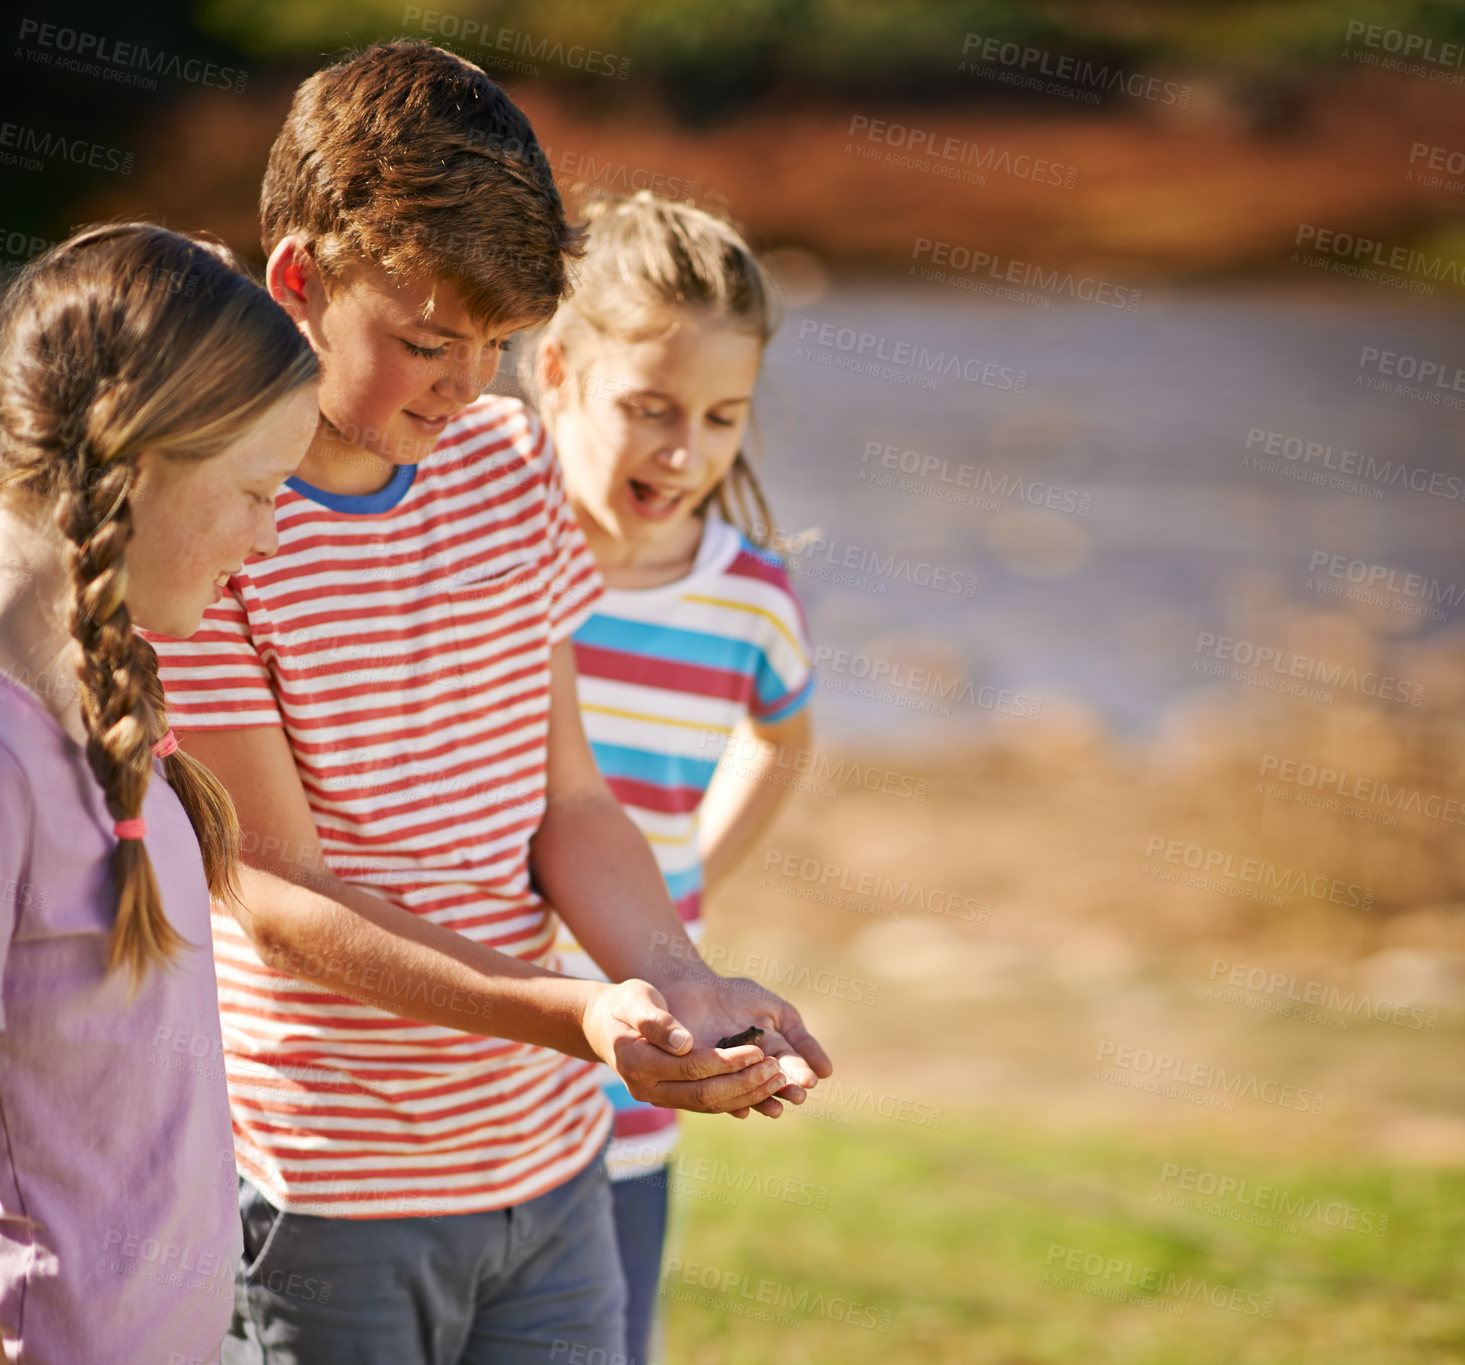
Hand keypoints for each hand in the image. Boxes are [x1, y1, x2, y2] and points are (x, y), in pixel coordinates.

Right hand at [580, 978, 792, 1116]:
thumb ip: (655, 1020)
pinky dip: (738, 1100)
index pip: (691, 1069)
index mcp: (637, 1063)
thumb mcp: (634, 999)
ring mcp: (659, 1098)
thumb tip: (684, 1042)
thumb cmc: (622, 1003)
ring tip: (780, 1081)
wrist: (605, 1024)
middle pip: (704, 1095)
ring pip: (710, 1105)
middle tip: (780, 1071)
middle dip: (745, 1084)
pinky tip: (764, 1091)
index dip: (727, 1062)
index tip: (759, 1051)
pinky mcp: (673, 1098)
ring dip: (747, 1095)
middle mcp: (647, 1089)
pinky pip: (708, 1105)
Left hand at [655, 969, 832, 1118]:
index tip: (809, 1082)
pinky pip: (715, 1093)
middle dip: (784, 1090)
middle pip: (770, 1084)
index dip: (798, 1074)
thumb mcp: (776, 1012)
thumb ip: (800, 1039)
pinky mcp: (699, 1078)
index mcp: (771, 1056)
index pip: (788, 1066)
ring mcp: (724, 1076)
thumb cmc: (737, 997)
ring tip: (775, 1108)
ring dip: (762, 1100)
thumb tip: (827, 1072)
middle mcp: (749, 1072)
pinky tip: (740, 1110)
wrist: (693, 986)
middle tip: (798, 1096)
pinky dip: (728, 1102)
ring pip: (746, 1093)